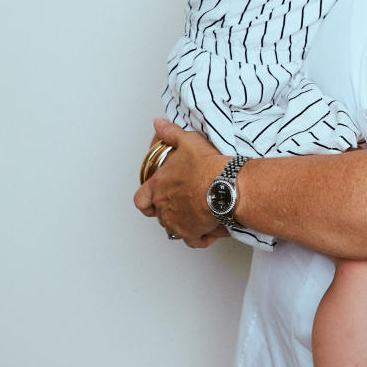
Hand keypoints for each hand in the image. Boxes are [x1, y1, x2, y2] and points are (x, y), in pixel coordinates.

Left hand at [134, 119, 226, 247]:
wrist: (225, 186)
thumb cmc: (207, 166)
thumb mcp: (188, 141)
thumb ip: (171, 133)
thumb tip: (159, 124)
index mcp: (159, 186)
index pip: (141, 199)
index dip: (146, 201)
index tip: (153, 200)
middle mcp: (164, 207)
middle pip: (160, 215)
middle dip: (171, 211)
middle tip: (186, 204)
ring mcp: (177, 222)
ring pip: (175, 229)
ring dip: (185, 223)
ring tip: (200, 215)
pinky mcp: (193, 233)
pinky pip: (194, 241)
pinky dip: (201, 238)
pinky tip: (210, 231)